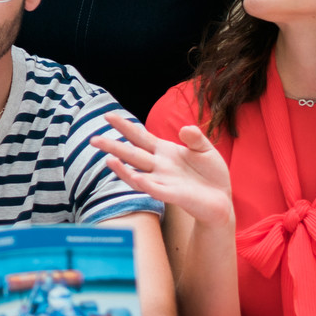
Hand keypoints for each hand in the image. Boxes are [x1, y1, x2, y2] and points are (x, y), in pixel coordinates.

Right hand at [92, 114, 233, 227]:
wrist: (221, 200)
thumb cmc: (210, 174)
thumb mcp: (205, 149)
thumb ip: (195, 138)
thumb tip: (185, 129)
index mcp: (164, 151)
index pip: (140, 136)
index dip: (125, 126)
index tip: (108, 116)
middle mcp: (158, 166)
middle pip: (132, 154)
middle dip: (112, 146)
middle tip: (93, 139)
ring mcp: (163, 181)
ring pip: (137, 174)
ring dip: (122, 169)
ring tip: (109, 160)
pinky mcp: (173, 195)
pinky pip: (155, 189)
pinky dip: (145, 184)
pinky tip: (135, 177)